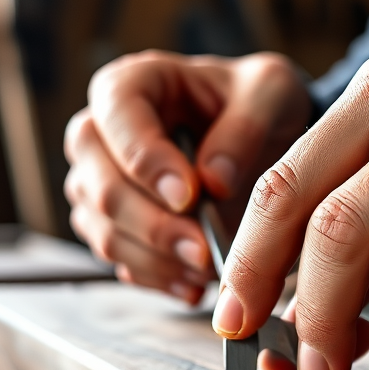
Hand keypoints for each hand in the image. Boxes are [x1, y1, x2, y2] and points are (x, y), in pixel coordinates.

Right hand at [64, 50, 310, 303]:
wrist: (263, 139)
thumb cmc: (256, 103)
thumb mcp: (270, 92)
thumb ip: (246, 127)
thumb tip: (213, 181)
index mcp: (129, 85)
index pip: (116, 118)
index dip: (147, 162)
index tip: (190, 195)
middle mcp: (99, 135)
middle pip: (99, 186)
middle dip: (152, 226)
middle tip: (203, 248)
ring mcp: (98, 186)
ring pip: (105, 233)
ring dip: (157, 260)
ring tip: (208, 268)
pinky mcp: (112, 228)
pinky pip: (121, 263)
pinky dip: (159, 279)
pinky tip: (197, 284)